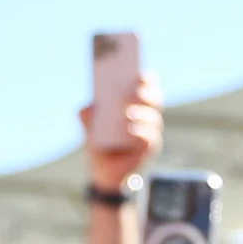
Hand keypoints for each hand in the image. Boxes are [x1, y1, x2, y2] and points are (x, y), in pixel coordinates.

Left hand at [80, 75, 162, 193]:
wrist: (103, 172)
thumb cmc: (100, 144)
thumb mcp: (89, 128)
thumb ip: (88, 117)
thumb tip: (88, 107)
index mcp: (134, 103)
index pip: (146, 85)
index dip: (145, 77)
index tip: (138, 71)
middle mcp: (147, 115)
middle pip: (155, 98)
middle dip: (145, 93)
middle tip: (132, 91)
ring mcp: (150, 131)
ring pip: (154, 117)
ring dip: (142, 113)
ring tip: (128, 113)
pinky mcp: (150, 147)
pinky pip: (150, 137)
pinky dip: (141, 131)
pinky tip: (131, 128)